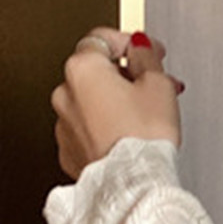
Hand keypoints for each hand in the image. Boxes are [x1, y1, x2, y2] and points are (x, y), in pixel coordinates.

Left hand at [51, 27, 184, 179]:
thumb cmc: (142, 139)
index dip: (131, 43)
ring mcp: (64, 125)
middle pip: (96, 73)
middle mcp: (65, 94)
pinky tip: (128, 137)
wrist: (133, 184)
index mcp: (83, 68)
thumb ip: (147, 56)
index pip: (103, 39)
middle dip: (125, 77)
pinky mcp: (70, 153)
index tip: (147, 50)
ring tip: (144, 118)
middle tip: (153, 87)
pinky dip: (105, 130)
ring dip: (115, 104)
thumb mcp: (158, 85)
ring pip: (91, 103)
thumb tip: (140, 48)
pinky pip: (88, 131)